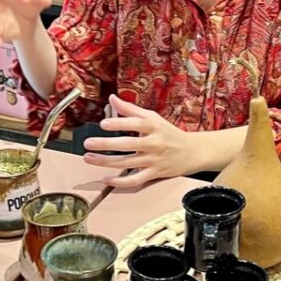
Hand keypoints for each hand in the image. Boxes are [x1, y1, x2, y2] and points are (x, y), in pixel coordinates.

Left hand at [82, 94, 197, 186]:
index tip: (104, 123)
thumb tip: (112, 98)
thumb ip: (130, 109)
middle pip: (129, 145)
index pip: (136, 123)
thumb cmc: (169, 133)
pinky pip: (136, 180)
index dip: (120, 123)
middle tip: (89, 143)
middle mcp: (154, 143)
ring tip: (89, 158)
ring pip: (127, 163)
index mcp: (153, 127)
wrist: (192, 152)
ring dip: (106, 162)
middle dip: (106, 144)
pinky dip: (120, 182)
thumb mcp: (152, 117)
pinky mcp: (154, 174)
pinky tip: (106, 178)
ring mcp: (154, 160)